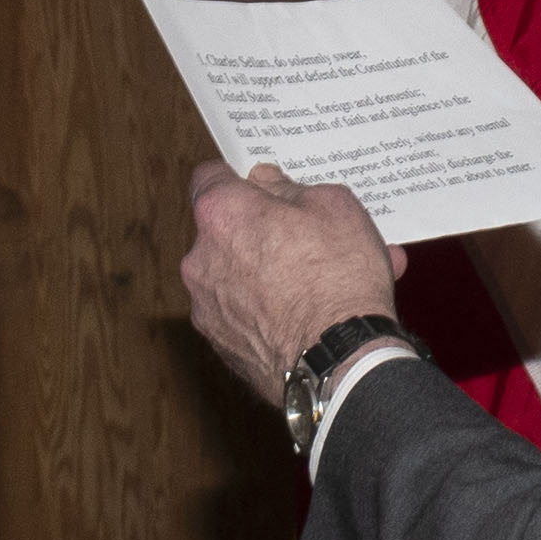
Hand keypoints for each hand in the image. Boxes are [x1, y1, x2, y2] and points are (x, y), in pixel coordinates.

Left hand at [181, 162, 404, 405]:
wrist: (340, 362)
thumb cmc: (337, 279)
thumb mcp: (333, 206)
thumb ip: (290, 187)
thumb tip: (268, 183)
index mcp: (222, 213)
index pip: (211, 177)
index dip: (239, 178)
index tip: (262, 185)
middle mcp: (200, 258)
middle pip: (227, 231)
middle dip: (264, 232)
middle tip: (309, 237)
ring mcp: (206, 306)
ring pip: (239, 276)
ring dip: (273, 273)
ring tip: (326, 282)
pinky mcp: (221, 344)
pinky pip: (246, 313)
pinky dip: (270, 310)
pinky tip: (313, 314)